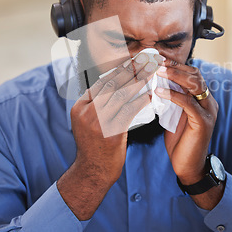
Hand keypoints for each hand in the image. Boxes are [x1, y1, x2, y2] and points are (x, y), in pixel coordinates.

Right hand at [58, 52, 162, 218]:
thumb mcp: (89, 123)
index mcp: (79, 107)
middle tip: (145, 58)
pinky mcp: (110, 132)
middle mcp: (86, 112)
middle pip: (111, 84)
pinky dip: (140, 100)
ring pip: (120, 94)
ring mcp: (97, 122)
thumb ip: (98, 105)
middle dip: (130, 69)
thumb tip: (115, 86)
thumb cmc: (95, 147)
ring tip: (151, 70)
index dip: (119, 70)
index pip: (101, 82)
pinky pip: (128, 111)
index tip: (133, 61)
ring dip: (138, 80)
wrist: (92, 173)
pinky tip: (151, 94)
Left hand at [155, 59, 218, 184]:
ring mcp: (209, 112)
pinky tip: (159, 92)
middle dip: (176, 67)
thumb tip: (155, 81)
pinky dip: (173, 95)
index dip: (176, 66)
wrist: (188, 166)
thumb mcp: (173, 114)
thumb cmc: (179, 141)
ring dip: (175, 76)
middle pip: (196, 75)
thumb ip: (170, 99)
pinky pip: (188, 103)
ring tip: (158, 71)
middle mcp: (209, 102)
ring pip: (194, 85)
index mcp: (203, 99)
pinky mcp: (204, 122)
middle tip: (157, 61)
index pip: (192, 74)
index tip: (159, 59)